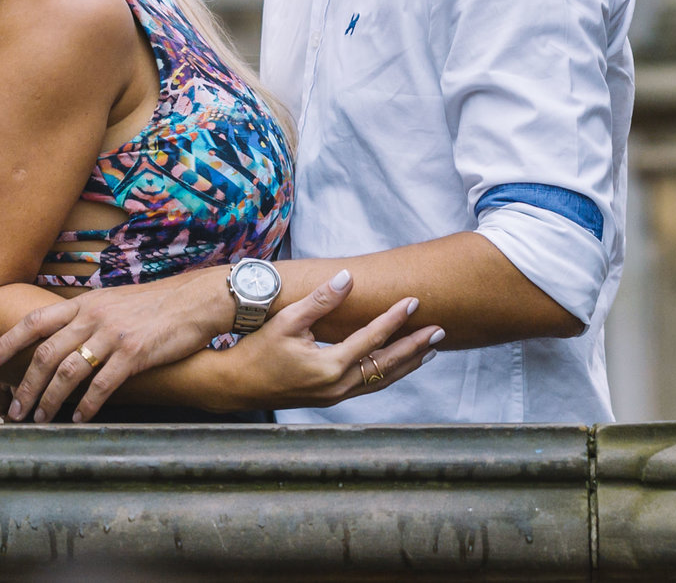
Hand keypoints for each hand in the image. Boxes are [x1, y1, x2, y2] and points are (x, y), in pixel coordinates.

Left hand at [0, 267, 230, 422]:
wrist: (195, 300)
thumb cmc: (155, 305)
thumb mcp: (114, 301)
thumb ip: (88, 317)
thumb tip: (63, 338)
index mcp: (85, 303)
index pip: (35, 320)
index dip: (7, 340)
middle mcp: (93, 316)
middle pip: (45, 353)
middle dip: (24, 385)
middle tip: (12, 409)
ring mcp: (113, 334)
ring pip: (68, 371)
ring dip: (49, 399)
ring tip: (39, 419)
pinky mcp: (134, 353)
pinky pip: (102, 385)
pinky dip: (86, 406)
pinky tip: (78, 419)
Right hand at [214, 273, 441, 411]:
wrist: (235, 385)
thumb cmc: (257, 349)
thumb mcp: (286, 321)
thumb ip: (320, 300)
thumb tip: (348, 277)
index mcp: (328, 366)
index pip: (372, 339)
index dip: (394, 319)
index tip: (413, 300)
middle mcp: (337, 386)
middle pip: (387, 366)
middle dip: (415, 347)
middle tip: (440, 329)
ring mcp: (335, 396)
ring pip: (382, 380)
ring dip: (407, 363)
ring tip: (430, 348)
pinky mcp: (331, 398)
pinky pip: (370, 385)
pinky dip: (390, 373)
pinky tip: (398, 363)